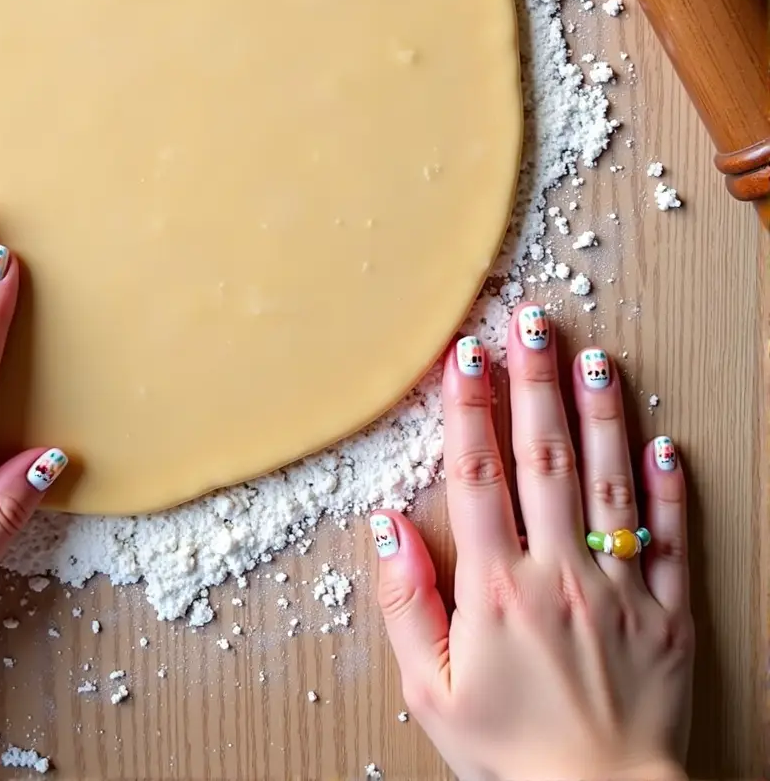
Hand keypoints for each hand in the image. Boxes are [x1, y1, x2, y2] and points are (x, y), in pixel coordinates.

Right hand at [371, 310, 692, 780]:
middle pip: (544, 459)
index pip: (478, 476)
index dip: (468, 408)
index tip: (464, 353)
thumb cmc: (509, 756)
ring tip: (594, 356)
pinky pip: (672, 541)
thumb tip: (385, 524)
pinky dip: (669, 489)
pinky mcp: (668, 615)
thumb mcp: (431, 691)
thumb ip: (404, 603)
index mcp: (496, 589)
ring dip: (600, 413)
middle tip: (532, 321)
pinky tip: (664, 440)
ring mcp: (619, 589)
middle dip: (535, 382)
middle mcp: (559, 573)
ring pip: (608, 484)